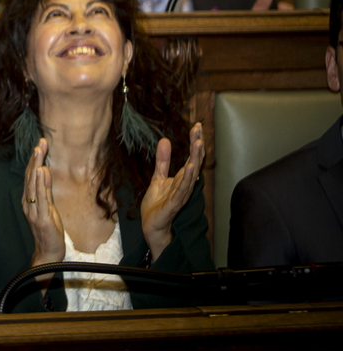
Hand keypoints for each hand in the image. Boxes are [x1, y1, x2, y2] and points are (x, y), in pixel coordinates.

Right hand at [23, 138, 64, 267]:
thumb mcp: (48, 208)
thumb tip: (44, 171)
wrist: (48, 253)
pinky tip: (42, 172)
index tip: (40, 144)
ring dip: (36, 166)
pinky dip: (41, 184)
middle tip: (40, 142)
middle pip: (30, 177)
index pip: (30, 176)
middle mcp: (28, 203)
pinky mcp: (42, 218)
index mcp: (28, 200)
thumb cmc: (49, 231)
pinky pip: (42, 198)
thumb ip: (45, 191)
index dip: (34, 159)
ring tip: (39, 151)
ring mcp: (34, 210)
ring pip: (34, 184)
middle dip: (35, 158)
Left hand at [140, 122, 204, 260]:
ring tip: (198, 143)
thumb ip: (163, 161)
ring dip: (195, 159)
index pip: (192, 157)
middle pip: (194, 162)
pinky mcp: (174, 204)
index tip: (197, 125)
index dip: (194, 141)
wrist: (152, 225)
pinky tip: (190, 167)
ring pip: (191, 174)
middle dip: (197, 146)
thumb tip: (165, 140)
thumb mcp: (158, 177)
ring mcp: (181, 194)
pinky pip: (182, 190)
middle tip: (199, 129)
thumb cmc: (158, 203)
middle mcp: (185, 185)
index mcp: (182, 178)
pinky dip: (187, 179)